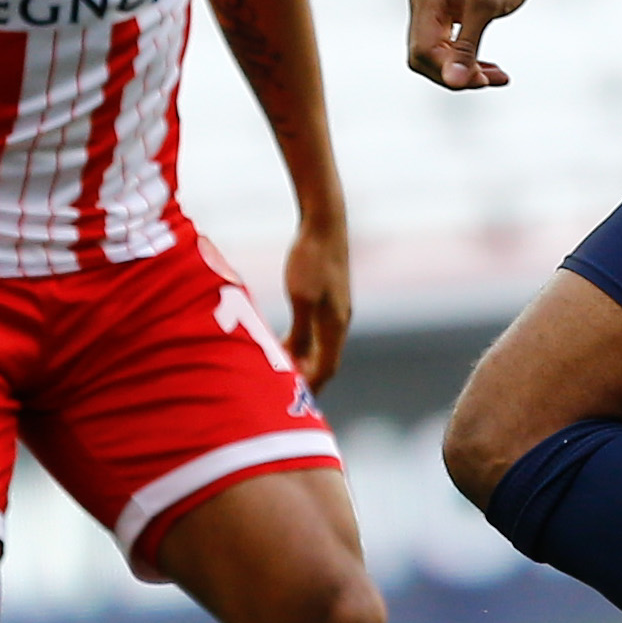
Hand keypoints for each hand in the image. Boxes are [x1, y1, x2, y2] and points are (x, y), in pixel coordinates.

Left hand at [280, 219, 350, 389]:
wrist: (324, 222)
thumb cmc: (311, 258)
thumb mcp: (302, 298)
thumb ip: (301, 332)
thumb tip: (297, 361)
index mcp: (336, 324)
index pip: (326, 368)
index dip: (309, 387)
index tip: (292, 401)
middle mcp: (340, 320)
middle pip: (325, 361)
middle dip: (307, 379)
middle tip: (284, 393)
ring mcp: (335, 309)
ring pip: (320, 346)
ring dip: (302, 361)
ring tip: (281, 372)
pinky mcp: (328, 297)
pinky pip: (316, 331)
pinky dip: (301, 343)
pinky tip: (284, 342)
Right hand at [406, 0, 536, 90]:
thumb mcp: (485, 8)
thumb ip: (466, 46)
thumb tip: (453, 83)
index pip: (423, 50)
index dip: (448, 71)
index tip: (482, 80)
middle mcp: (422, 4)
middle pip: (425, 58)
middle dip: (457, 74)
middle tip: (491, 79)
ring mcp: (431, 11)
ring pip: (437, 57)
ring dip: (465, 72)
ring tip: (497, 77)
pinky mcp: (444, 18)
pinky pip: (448, 50)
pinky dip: (469, 63)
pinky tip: (492, 71)